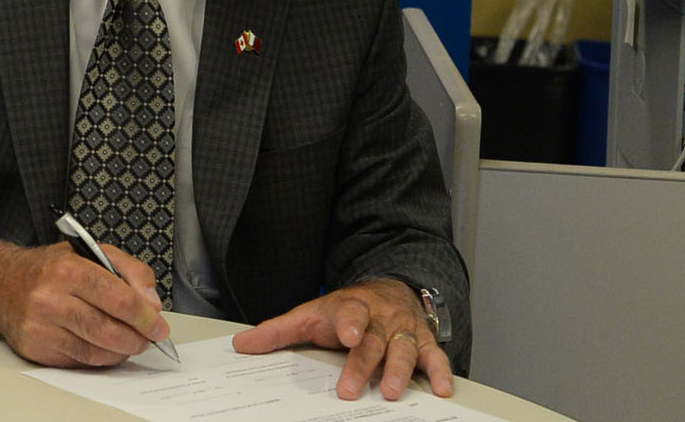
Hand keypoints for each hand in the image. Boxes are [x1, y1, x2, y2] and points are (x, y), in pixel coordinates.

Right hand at [0, 232, 171, 367]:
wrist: (0, 284)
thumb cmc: (49, 268)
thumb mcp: (89, 253)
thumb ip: (129, 270)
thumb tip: (152, 304)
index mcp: (67, 269)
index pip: (118, 299)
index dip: (145, 317)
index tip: (159, 325)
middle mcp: (50, 298)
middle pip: (109, 330)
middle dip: (137, 339)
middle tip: (149, 338)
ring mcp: (41, 327)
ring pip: (97, 352)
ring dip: (121, 352)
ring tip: (129, 343)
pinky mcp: (36, 349)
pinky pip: (79, 362)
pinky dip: (98, 358)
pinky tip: (103, 347)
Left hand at [231, 278, 453, 399]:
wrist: (385, 292)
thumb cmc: (343, 311)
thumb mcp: (308, 315)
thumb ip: (277, 332)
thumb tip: (241, 346)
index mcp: (349, 308)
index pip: (348, 312)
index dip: (348, 323)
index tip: (347, 335)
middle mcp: (379, 318)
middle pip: (373, 341)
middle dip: (364, 365)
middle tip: (352, 389)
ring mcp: (403, 330)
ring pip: (404, 349)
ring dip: (400, 371)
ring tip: (393, 392)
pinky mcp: (424, 341)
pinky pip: (435, 356)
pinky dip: (442, 371)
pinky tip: (444, 389)